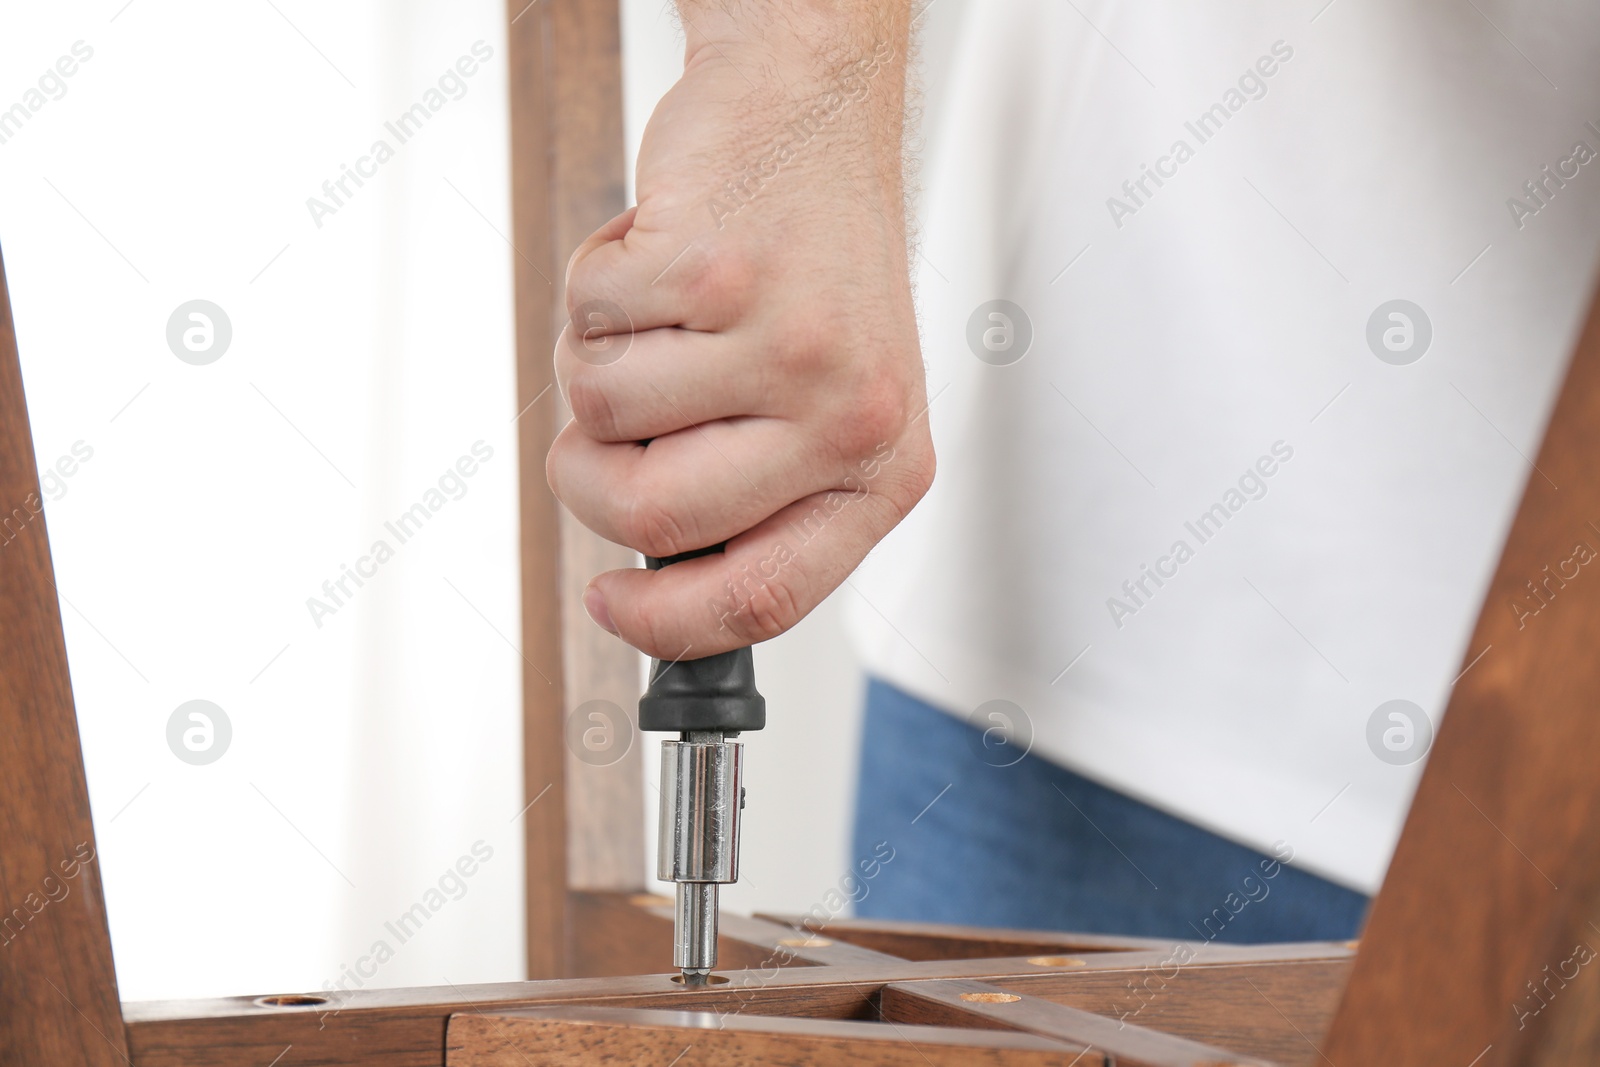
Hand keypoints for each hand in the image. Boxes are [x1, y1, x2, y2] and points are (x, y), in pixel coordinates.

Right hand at [547, 2, 932, 660]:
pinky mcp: (719, 269)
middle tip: (597, 430)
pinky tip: (654, 249)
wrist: (815, 116)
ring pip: (604, 412)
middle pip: (656, 521)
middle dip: (590, 480)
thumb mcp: (827, 410)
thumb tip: (660, 589)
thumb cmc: (810, 269)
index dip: (665, 626)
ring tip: (656, 311)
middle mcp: (849, 417)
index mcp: (881, 472)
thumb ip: (763, 500)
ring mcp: (786, 343)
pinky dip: (592, 284)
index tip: (609, 607)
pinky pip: (588, 322)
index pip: (764, 601)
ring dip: (593, 359)